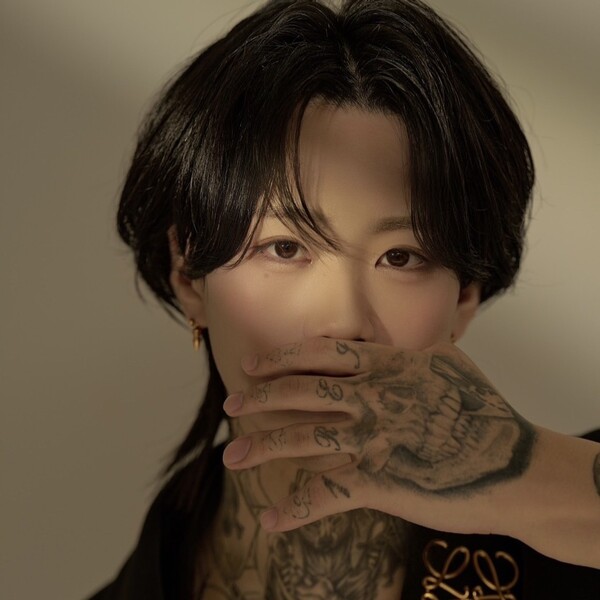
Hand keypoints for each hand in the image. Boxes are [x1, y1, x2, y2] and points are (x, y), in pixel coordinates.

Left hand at [222, 337, 535, 532]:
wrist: (514, 465)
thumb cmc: (483, 411)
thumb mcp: (451, 362)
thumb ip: (419, 347)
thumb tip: (403, 341)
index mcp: (388, 365)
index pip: (321, 353)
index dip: (282, 358)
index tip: (255, 365)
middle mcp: (373, 397)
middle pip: (301, 393)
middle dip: (260, 399)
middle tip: (232, 405)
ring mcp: (373, 438)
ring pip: (303, 439)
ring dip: (262, 449)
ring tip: (231, 457)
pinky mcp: (378, 481)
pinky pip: (325, 494)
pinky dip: (295, 510)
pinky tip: (270, 521)